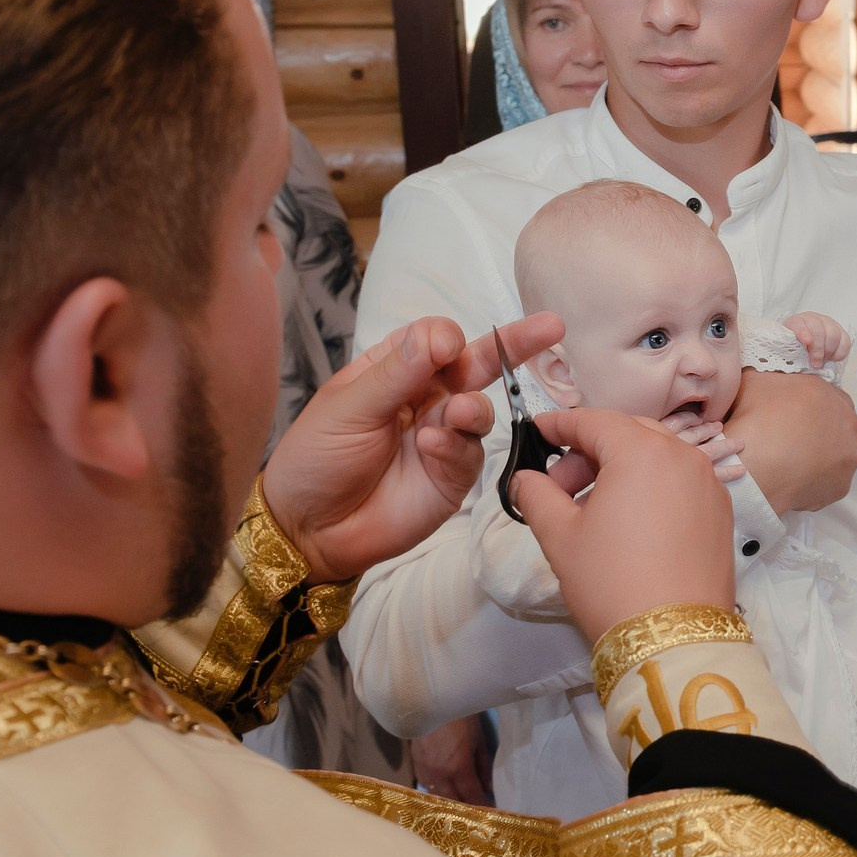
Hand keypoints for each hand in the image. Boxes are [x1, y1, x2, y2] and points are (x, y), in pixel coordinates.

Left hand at [261, 313, 560, 582]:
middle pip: (476, 365)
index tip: (445, 347)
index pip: (436, 339)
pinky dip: (456, 447)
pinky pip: (470, 454)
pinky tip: (431, 448)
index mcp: (395, 369)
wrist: (307, 529)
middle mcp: (425, 398)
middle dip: (513, 345)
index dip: (446, 338)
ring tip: (457, 414)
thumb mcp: (348, 407)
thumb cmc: (315, 457)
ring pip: (480, 410)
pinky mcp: (452, 477)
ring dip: (473, 408)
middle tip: (549, 327)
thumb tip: (442, 334)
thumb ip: (398, 372)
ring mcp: (443, 437)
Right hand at [409, 713, 494, 805]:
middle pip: (452, 801)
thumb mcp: (478, 740)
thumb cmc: (461, 717)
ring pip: (437, 796)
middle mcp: (439, 774)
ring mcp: (424, 770)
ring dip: (450, 800)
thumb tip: (489, 787)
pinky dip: (436, 789)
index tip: (490, 812)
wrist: (432, 700)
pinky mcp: (415, 764)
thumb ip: (483, 766)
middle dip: (465, 808)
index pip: (471, 796)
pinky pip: (426, 784)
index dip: (482, 806)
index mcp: (458, 768)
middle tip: (477, 810)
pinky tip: (444, 787)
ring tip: (461, 801)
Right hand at [512, 408, 734, 642]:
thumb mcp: (560, 536)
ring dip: (619, 471)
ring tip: (589, 510)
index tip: (537, 431)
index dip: (560, 424)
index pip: (594, 421)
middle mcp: (683, 456)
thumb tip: (526, 479)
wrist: (674, 638)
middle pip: (628, 434)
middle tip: (558, 487)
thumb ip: (537, 495)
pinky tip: (627, 523)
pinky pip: (679, 482)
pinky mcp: (721, 512)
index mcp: (642, 451)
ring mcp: (709, 483)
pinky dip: (650, 488)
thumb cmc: (611, 581)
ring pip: (656, 457)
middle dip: (588, 453)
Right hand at [723, 368, 856, 514]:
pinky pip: (830, 481)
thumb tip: (766, 377)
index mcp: (829, 393)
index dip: (807, 407)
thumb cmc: (755, 422)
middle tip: (791, 440)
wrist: (755, 468)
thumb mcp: (753, 382)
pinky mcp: (842, 485)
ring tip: (791, 463)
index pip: (825, 396)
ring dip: (820, 456)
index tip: (792, 417)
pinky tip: (795, 479)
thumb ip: (767, 376)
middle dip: (817, 431)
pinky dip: (816, 481)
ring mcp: (849, 455)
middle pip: (835, 425)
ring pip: (836, 454)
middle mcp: (848, 422)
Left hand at [781, 311, 852, 369]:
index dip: (803, 332)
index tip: (807, 343)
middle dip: (818, 350)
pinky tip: (831, 358)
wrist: (805, 347)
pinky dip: (839, 353)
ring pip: (834, 335)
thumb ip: (791, 355)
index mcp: (795, 322)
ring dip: (829, 352)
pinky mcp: (840, 331)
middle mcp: (812, 319)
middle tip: (815, 364)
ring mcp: (827, 323)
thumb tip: (795, 365)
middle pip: (819, 330)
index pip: (799, 324)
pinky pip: (845, 342)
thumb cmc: (794, 351)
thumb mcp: (788, 352)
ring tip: (822, 361)